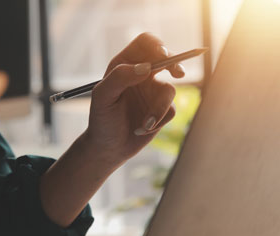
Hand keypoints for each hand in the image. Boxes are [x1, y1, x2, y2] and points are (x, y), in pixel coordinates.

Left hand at [85, 32, 183, 164]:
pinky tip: (140, 130)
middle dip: (175, 63)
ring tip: (143, 125)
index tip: (161, 56)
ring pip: (170, 90)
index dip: (156, 46)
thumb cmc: (101, 120)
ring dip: (157, 109)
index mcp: (125, 65)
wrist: (108, 147)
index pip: (145, 43)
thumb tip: (145, 67)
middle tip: (178, 74)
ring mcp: (153, 91)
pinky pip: (170, 110)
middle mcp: (141, 75)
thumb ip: (119, 77)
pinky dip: (157, 121)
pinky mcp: (162, 109)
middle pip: (167, 57)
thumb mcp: (103, 97)